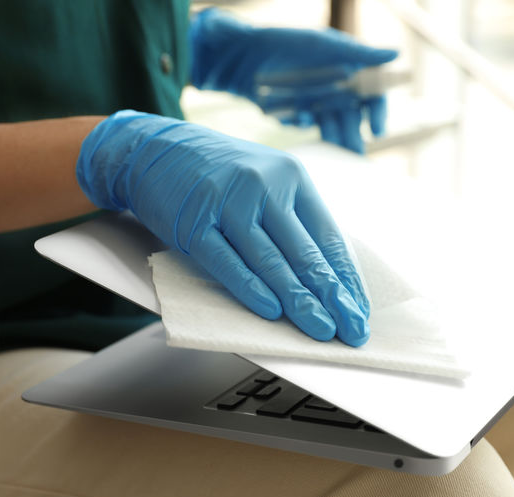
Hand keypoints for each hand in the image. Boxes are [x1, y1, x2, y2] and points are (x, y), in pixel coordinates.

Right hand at [76, 111, 369, 345]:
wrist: (153, 148)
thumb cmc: (217, 171)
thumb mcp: (265, 180)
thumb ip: (293, 219)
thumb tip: (327, 274)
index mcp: (292, 178)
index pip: (329, 238)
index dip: (347, 279)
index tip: (360, 311)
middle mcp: (265, 186)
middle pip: (305, 253)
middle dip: (332, 298)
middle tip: (351, 330)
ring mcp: (229, 203)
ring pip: (271, 261)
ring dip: (299, 302)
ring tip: (320, 329)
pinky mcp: (195, 221)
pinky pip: (228, 262)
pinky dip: (251, 289)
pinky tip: (272, 311)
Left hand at [189, 8, 397, 153]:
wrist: (240, 54)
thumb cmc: (285, 40)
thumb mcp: (322, 44)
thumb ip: (359, 52)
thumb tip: (396, 54)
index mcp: (348, 67)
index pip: (372, 93)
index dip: (377, 112)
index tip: (376, 130)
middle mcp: (334, 86)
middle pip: (352, 116)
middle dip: (355, 134)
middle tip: (354, 150)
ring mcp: (315, 101)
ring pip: (332, 125)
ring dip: (335, 137)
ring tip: (334, 145)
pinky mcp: (295, 112)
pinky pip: (305, 124)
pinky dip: (304, 122)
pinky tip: (299, 115)